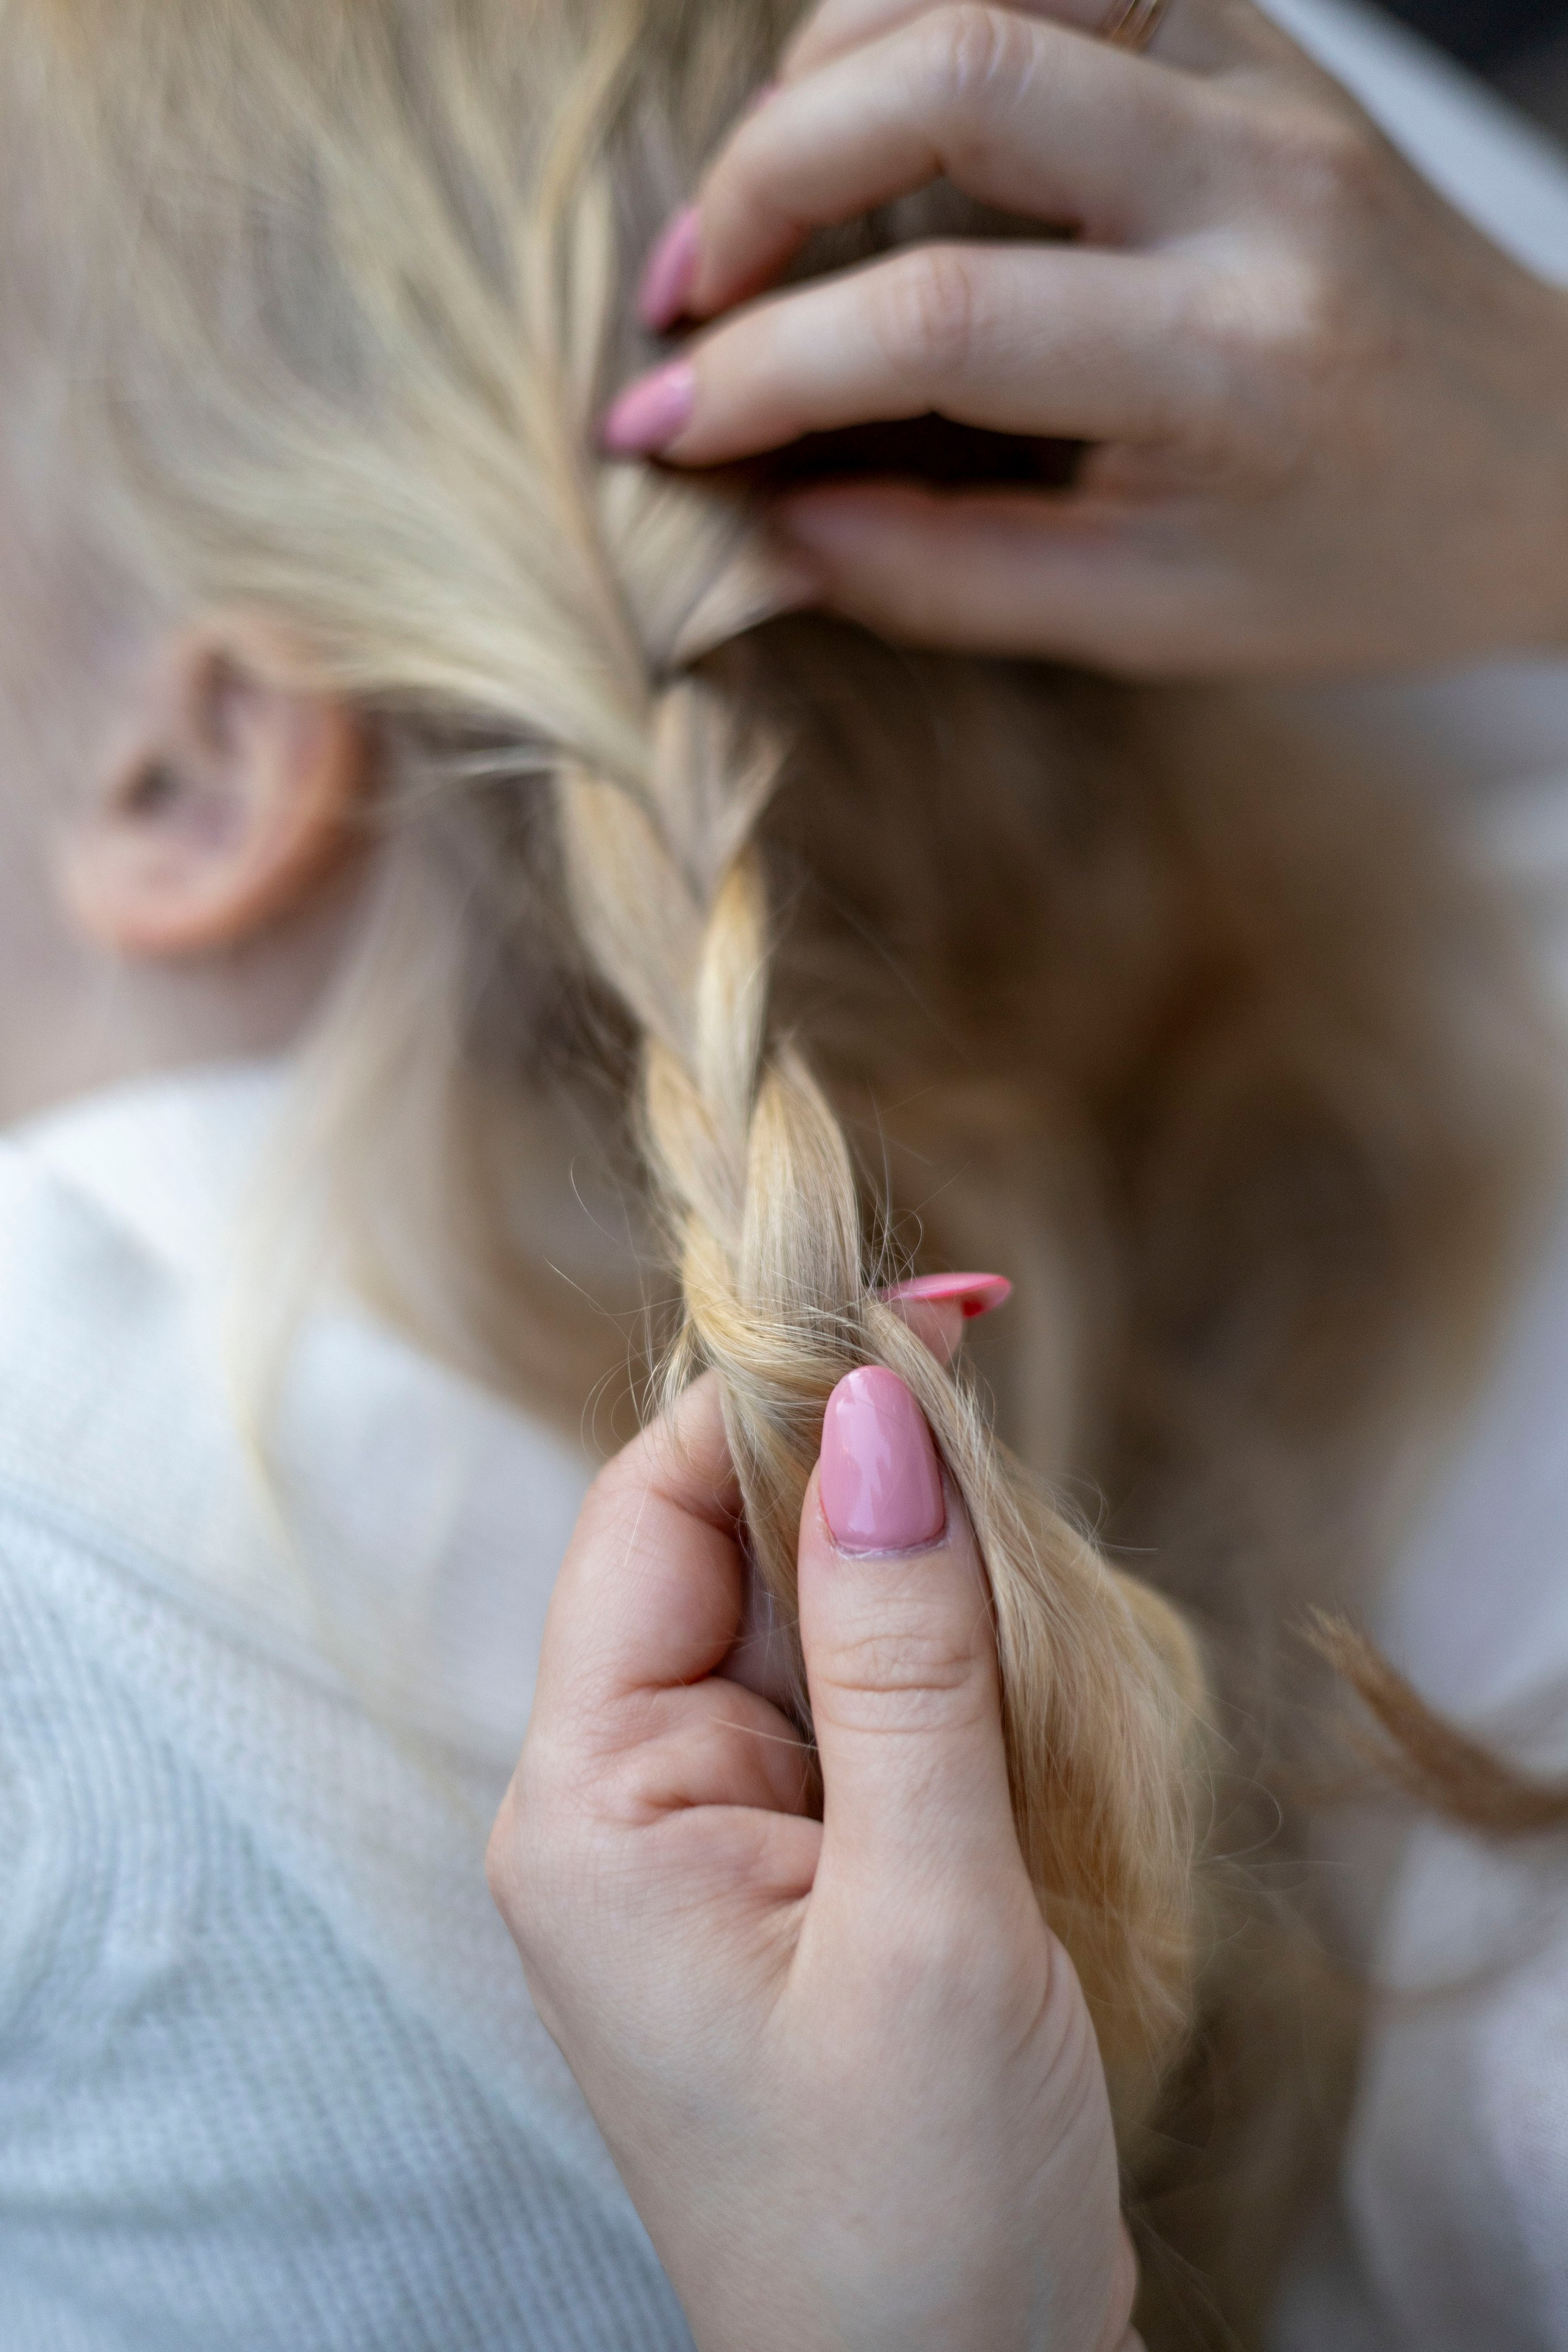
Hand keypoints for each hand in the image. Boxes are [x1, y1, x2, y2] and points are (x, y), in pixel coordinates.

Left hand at [487, 1365, 1137, 2351]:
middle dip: (866, 1489)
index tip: (928, 1319)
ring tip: (1033, 1609)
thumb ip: (900, 1652)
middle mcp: (621, 1802)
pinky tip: (1016, 1685)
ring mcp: (705, 1839)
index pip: (652, 1515)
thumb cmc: (916, 2205)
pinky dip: (935, 1674)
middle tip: (1011, 1445)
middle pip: (727, 1552)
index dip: (777, 1397)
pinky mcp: (788, 1873)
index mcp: (590, 1804)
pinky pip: (847, 1710)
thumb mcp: (930, 1911)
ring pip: (801, 1622)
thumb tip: (876, 1412)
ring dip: (920, 1588)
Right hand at [605, 0, 1567, 677]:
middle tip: (685, 297)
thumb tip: (754, 529)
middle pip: (950, 72)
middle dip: (762, 175)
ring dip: (822, 73)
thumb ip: (942, 579)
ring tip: (760, 209)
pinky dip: (912, 22)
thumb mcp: (1149, 621)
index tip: (656, 433)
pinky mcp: (1250, 24)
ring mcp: (1263, 74)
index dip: (764, 373)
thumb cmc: (1350, 563)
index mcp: (1238, 366)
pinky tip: (861, 125)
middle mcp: (1257, 183)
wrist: (1539, 458)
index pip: (947, 321)